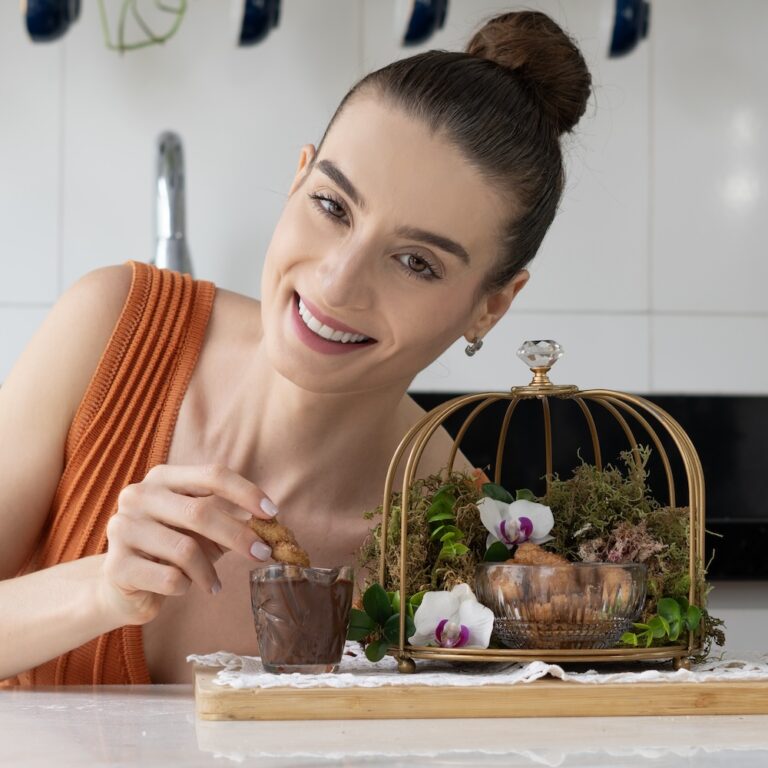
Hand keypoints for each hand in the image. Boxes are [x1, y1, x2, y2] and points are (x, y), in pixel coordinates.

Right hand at [99, 464, 276, 625]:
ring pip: (185, 549)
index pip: (212, 474)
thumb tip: (271, 522)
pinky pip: (170, 578)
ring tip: (214, 584)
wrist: (123, 586)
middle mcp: (138, 495)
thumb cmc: (171, 549)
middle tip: (263, 554)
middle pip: (200, 512)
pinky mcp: (116, 565)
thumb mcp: (201, 528)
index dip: (246, 492)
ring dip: (209, 571)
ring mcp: (123, 527)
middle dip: (238, 536)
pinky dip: (187, 586)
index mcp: (163, 477)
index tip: (272, 513)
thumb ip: (229, 518)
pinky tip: (185, 588)